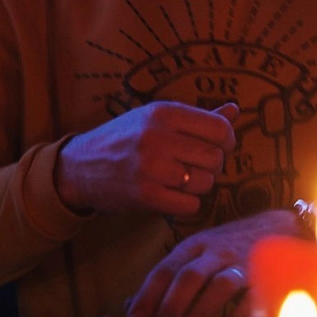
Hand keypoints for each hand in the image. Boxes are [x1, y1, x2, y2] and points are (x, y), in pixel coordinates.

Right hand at [55, 102, 237, 217]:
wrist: (80, 167)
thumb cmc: (124, 138)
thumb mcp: (155, 117)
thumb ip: (197, 117)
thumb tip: (235, 110)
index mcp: (164, 113)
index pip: (220, 128)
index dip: (226, 140)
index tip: (216, 146)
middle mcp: (159, 137)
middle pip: (216, 158)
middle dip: (212, 165)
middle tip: (195, 165)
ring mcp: (152, 168)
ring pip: (206, 183)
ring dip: (199, 185)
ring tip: (180, 179)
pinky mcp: (147, 196)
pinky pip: (191, 205)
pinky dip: (187, 203)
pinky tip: (172, 194)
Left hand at [126, 209, 298, 316]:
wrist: (282, 225)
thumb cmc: (233, 244)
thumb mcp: (201, 250)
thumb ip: (174, 274)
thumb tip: (135, 307)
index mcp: (195, 245)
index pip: (165, 268)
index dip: (148, 294)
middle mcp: (216, 251)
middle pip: (189, 276)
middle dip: (171, 305)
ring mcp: (241, 262)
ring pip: (219, 285)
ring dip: (201, 312)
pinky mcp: (265, 275)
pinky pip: (252, 297)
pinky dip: (240, 316)